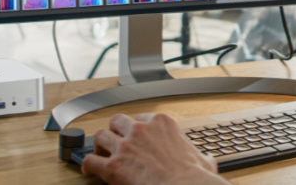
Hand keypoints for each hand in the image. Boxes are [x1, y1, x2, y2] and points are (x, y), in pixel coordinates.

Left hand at [82, 113, 226, 184]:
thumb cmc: (194, 178)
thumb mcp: (203, 160)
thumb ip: (201, 156)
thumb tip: (208, 161)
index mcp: (162, 123)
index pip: (142, 117)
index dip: (137, 127)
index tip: (136, 136)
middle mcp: (141, 129)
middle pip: (117, 120)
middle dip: (115, 131)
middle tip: (115, 142)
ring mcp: (125, 146)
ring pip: (101, 136)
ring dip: (100, 145)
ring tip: (100, 154)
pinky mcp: (112, 166)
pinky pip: (90, 160)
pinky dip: (87, 165)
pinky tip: (89, 171)